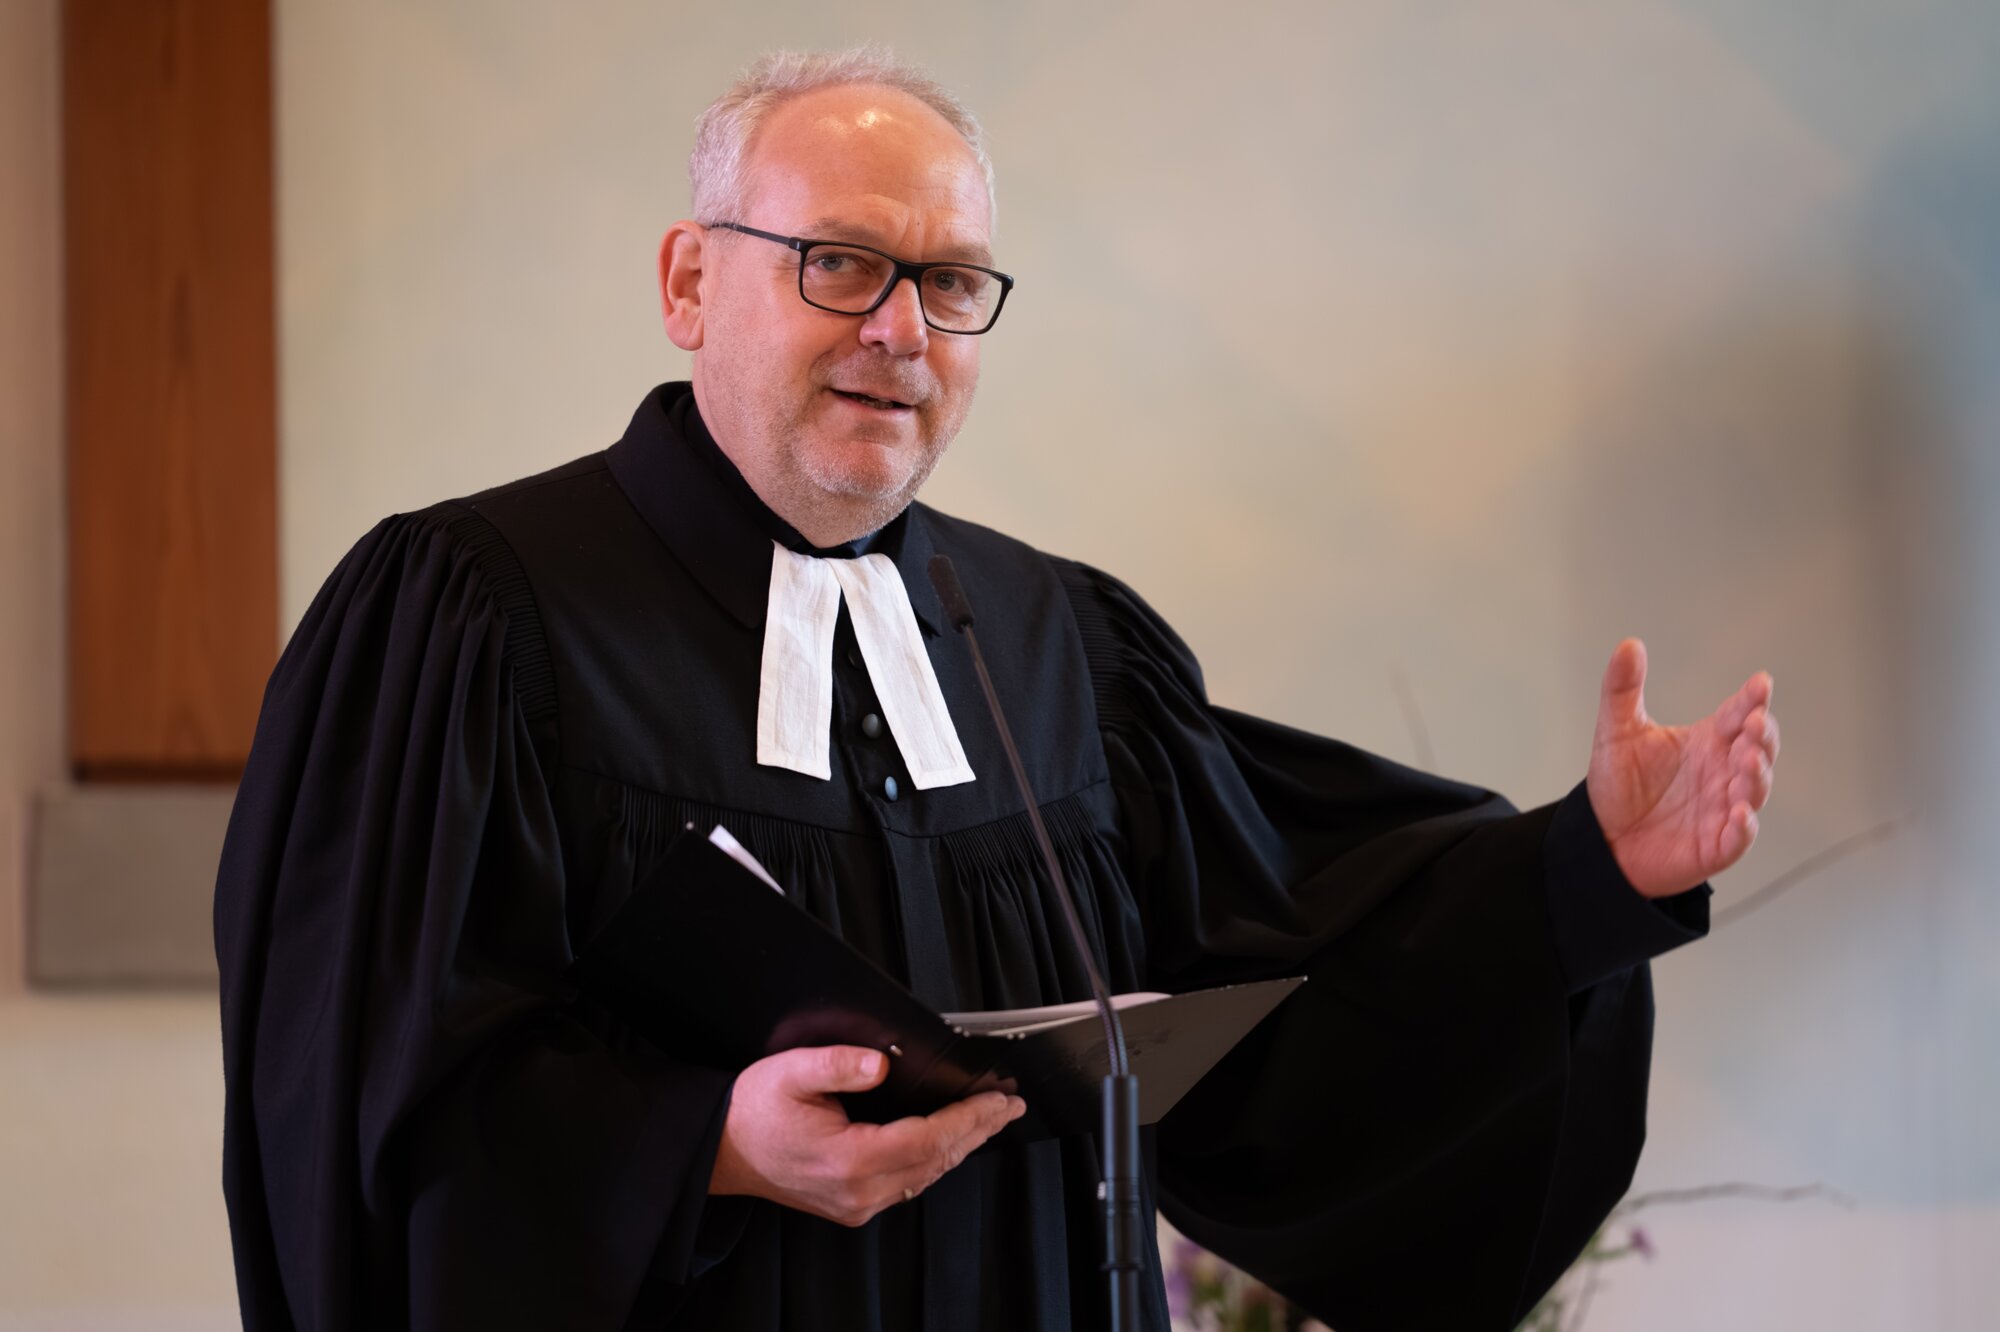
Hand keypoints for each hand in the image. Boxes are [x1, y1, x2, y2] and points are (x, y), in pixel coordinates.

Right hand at [708, 1044, 1025, 1225]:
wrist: (719, 1150)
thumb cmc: (752, 1110)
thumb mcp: (790, 1071)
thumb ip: (838, 1064)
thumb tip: (881, 1063)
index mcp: (849, 1158)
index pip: (928, 1139)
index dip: (968, 1119)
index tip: (997, 1100)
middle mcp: (858, 1190)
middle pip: (936, 1161)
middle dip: (978, 1131)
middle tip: (1010, 1106)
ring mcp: (856, 1203)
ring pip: (925, 1177)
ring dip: (961, 1147)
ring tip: (990, 1120)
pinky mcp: (851, 1205)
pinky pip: (907, 1185)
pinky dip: (935, 1161)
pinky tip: (948, 1142)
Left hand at [1585, 638, 1779, 898]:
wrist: (1602, 838)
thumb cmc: (1620, 785)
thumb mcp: (1617, 731)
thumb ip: (1623, 688)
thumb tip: (1628, 644)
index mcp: (1709, 741)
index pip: (1739, 714)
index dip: (1752, 699)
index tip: (1760, 683)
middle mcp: (1723, 772)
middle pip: (1758, 749)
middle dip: (1762, 735)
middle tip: (1754, 721)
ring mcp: (1724, 808)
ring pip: (1754, 789)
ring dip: (1756, 774)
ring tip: (1747, 758)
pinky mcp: (1715, 845)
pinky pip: (1738, 837)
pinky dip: (1744, 827)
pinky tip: (1741, 813)